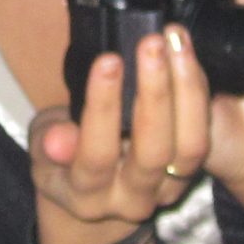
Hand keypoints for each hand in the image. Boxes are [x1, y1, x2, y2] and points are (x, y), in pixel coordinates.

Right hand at [26, 21, 212, 230]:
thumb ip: (48, 144)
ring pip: (190, 146)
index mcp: (87, 197)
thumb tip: (57, 139)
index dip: (103, 108)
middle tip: (152, 44)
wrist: (92, 186)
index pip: (97, 155)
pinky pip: (202, 133)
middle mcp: (131, 200)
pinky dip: (197, 90)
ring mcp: (165, 190)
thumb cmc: (60, 159)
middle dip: (155, 93)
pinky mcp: (188, 172)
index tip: (107, 60)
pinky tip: (185, 54)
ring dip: (187, 89)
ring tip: (176, 43)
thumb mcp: (41, 152)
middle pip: (153, 152)